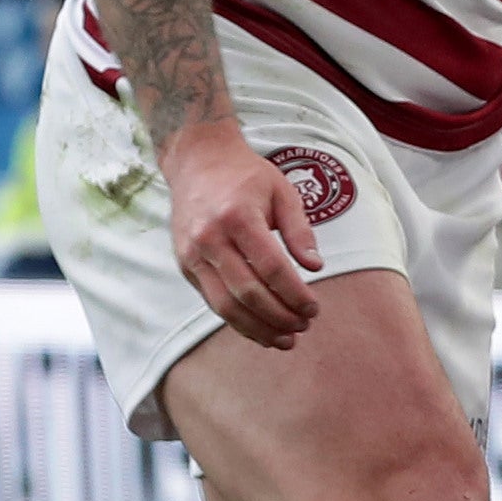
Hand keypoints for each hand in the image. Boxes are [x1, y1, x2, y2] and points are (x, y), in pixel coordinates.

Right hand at [163, 117, 322, 348]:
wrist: (198, 161)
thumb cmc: (247, 176)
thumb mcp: (283, 191)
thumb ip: (300, 230)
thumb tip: (316, 267)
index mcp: (238, 217)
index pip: (271, 268)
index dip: (295, 294)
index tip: (314, 308)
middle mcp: (210, 238)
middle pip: (247, 293)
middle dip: (279, 317)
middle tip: (304, 326)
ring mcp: (193, 254)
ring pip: (225, 306)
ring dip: (258, 329)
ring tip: (285, 339)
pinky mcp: (185, 265)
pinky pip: (212, 301)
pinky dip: (238, 320)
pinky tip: (260, 329)